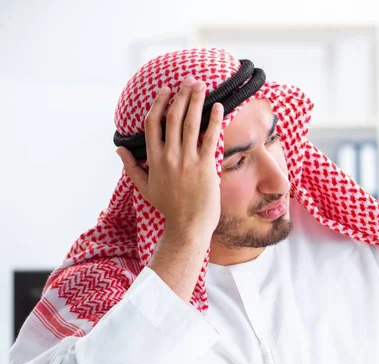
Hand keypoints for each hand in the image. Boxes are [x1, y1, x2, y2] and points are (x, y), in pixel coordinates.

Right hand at [116, 76, 223, 238]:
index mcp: (154, 159)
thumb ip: (132, 166)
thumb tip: (119, 149)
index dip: (159, 103)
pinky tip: (217, 106)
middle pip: (173, 117)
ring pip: (190, 123)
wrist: (188, 226)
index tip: (166, 90)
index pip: (153, 123)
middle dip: (181, 95)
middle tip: (189, 80)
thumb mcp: (144, 188)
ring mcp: (187, 160)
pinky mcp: (205, 166)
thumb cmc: (169, 208)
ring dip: (196, 101)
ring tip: (201, 85)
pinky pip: (210, 138)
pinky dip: (213, 120)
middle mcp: (169, 156)